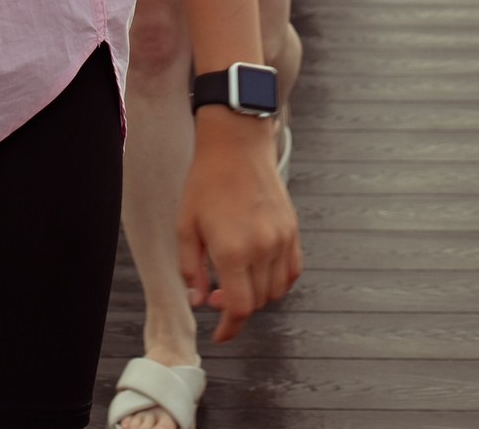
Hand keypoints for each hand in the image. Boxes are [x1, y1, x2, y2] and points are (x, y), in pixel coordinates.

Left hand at [175, 109, 300, 341]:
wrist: (236, 144)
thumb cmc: (207, 180)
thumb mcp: (185, 226)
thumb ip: (190, 268)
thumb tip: (197, 298)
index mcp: (233, 251)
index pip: (239, 307)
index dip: (230, 327)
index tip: (220, 334)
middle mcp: (263, 248)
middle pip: (259, 302)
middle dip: (236, 308)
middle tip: (215, 293)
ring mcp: (282, 238)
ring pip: (277, 289)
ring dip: (257, 295)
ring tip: (236, 279)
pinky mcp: (293, 229)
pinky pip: (292, 270)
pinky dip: (278, 281)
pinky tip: (259, 272)